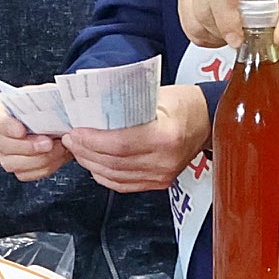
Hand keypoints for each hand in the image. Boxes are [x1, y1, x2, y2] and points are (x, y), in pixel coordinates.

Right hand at [0, 95, 72, 182]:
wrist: (51, 117)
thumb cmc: (42, 102)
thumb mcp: (43, 92)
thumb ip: (45, 95)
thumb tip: (55, 97)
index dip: (8, 127)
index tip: (22, 130)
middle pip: (4, 145)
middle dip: (29, 146)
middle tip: (49, 143)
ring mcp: (2, 152)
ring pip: (14, 163)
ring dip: (39, 159)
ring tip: (59, 148)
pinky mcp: (15, 166)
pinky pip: (26, 174)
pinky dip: (44, 168)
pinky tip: (58, 156)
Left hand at [61, 86, 210, 193]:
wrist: (208, 120)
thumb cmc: (184, 103)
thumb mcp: (156, 94)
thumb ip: (126, 104)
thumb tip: (91, 108)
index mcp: (165, 135)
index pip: (119, 144)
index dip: (92, 140)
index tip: (75, 131)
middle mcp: (164, 160)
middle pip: (114, 162)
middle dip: (85, 151)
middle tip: (70, 138)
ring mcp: (162, 175)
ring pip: (115, 176)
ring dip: (91, 163)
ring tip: (77, 149)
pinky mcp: (160, 182)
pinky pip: (124, 184)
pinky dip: (104, 175)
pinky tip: (93, 163)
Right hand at [177, 0, 278, 49]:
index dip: (225, 16)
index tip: (238, 40)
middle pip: (203, 5)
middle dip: (224, 30)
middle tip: (247, 33)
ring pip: (192, 19)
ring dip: (215, 35)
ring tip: (237, 28)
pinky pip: (188, 25)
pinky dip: (206, 35)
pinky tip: (224, 28)